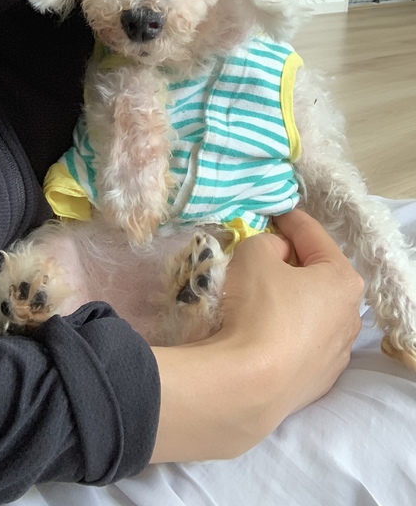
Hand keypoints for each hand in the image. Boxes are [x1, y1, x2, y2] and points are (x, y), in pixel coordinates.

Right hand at [150, 209, 363, 462]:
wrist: (247, 385)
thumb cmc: (257, 309)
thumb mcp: (253, 254)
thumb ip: (268, 242)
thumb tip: (277, 254)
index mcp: (343, 280)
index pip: (314, 236)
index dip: (290, 220)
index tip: (273, 212)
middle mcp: (350, 317)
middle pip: (318, 276)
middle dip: (293, 263)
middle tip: (263, 254)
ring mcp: (336, 354)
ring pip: (311, 313)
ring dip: (291, 300)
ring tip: (259, 297)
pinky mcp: (316, 383)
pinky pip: (300, 344)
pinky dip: (285, 333)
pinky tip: (261, 333)